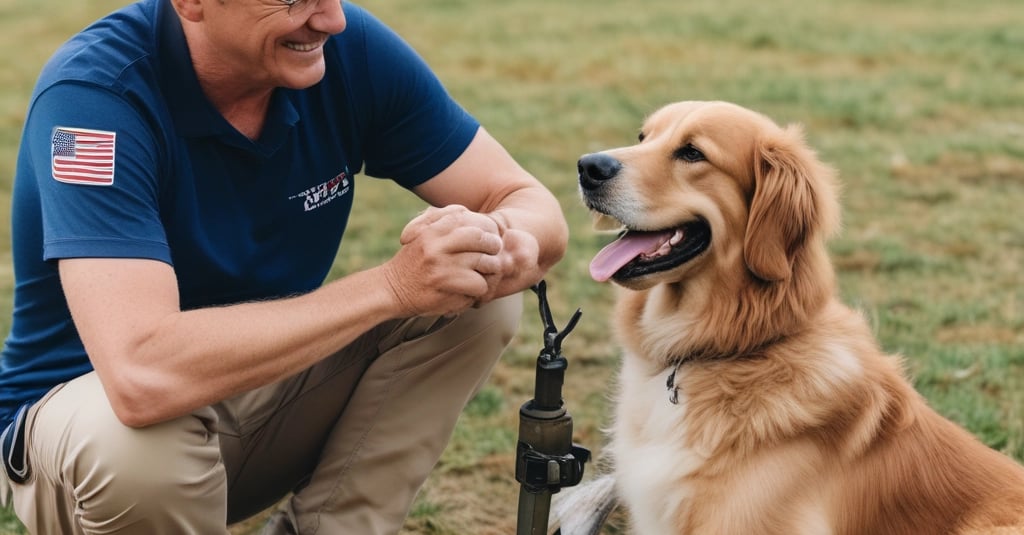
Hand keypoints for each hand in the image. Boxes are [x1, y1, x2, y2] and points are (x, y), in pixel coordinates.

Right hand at [382, 205, 503, 316]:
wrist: (390, 290)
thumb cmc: (412, 263)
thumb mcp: (421, 234)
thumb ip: (442, 220)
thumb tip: (468, 211)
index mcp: (432, 229)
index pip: (469, 218)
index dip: (486, 226)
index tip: (491, 236)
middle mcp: (436, 243)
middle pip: (481, 237)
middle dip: (493, 246)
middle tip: (494, 255)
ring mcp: (441, 264)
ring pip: (485, 262)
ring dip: (489, 271)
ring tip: (483, 275)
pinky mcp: (446, 285)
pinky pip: (480, 284)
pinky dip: (480, 290)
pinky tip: (470, 291)